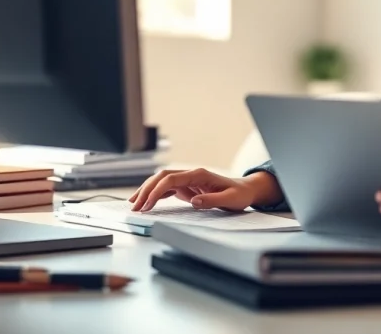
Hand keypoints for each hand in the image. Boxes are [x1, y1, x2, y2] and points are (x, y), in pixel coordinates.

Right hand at [129, 168, 256, 211]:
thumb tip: (194, 202)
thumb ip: (212, 200)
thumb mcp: (230, 199)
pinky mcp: (187, 188)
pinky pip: (167, 189)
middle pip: (162, 178)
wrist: (245, 191)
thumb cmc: (239, 194)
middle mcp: (191, 175)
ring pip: (161, 182)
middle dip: (146, 190)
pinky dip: (155, 195)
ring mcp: (188, 181)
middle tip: (135, 206)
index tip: (148, 204)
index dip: (157, 191)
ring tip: (134, 205)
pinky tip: (146, 203)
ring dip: (147, 192)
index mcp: (199, 175)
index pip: (171, 179)